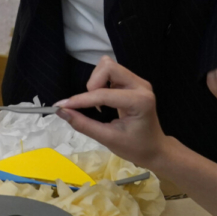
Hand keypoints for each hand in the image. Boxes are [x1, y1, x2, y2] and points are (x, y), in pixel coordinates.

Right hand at [55, 57, 169, 167]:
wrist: (155, 149)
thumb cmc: (135, 147)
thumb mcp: (108, 139)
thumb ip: (84, 124)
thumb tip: (61, 111)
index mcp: (139, 101)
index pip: (103, 94)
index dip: (80, 100)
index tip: (62, 106)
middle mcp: (141, 86)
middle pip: (108, 67)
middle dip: (92, 83)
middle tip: (88, 103)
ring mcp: (138, 81)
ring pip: (108, 66)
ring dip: (96, 81)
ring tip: (97, 103)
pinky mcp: (132, 82)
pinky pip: (110, 72)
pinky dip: (100, 82)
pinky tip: (103, 99)